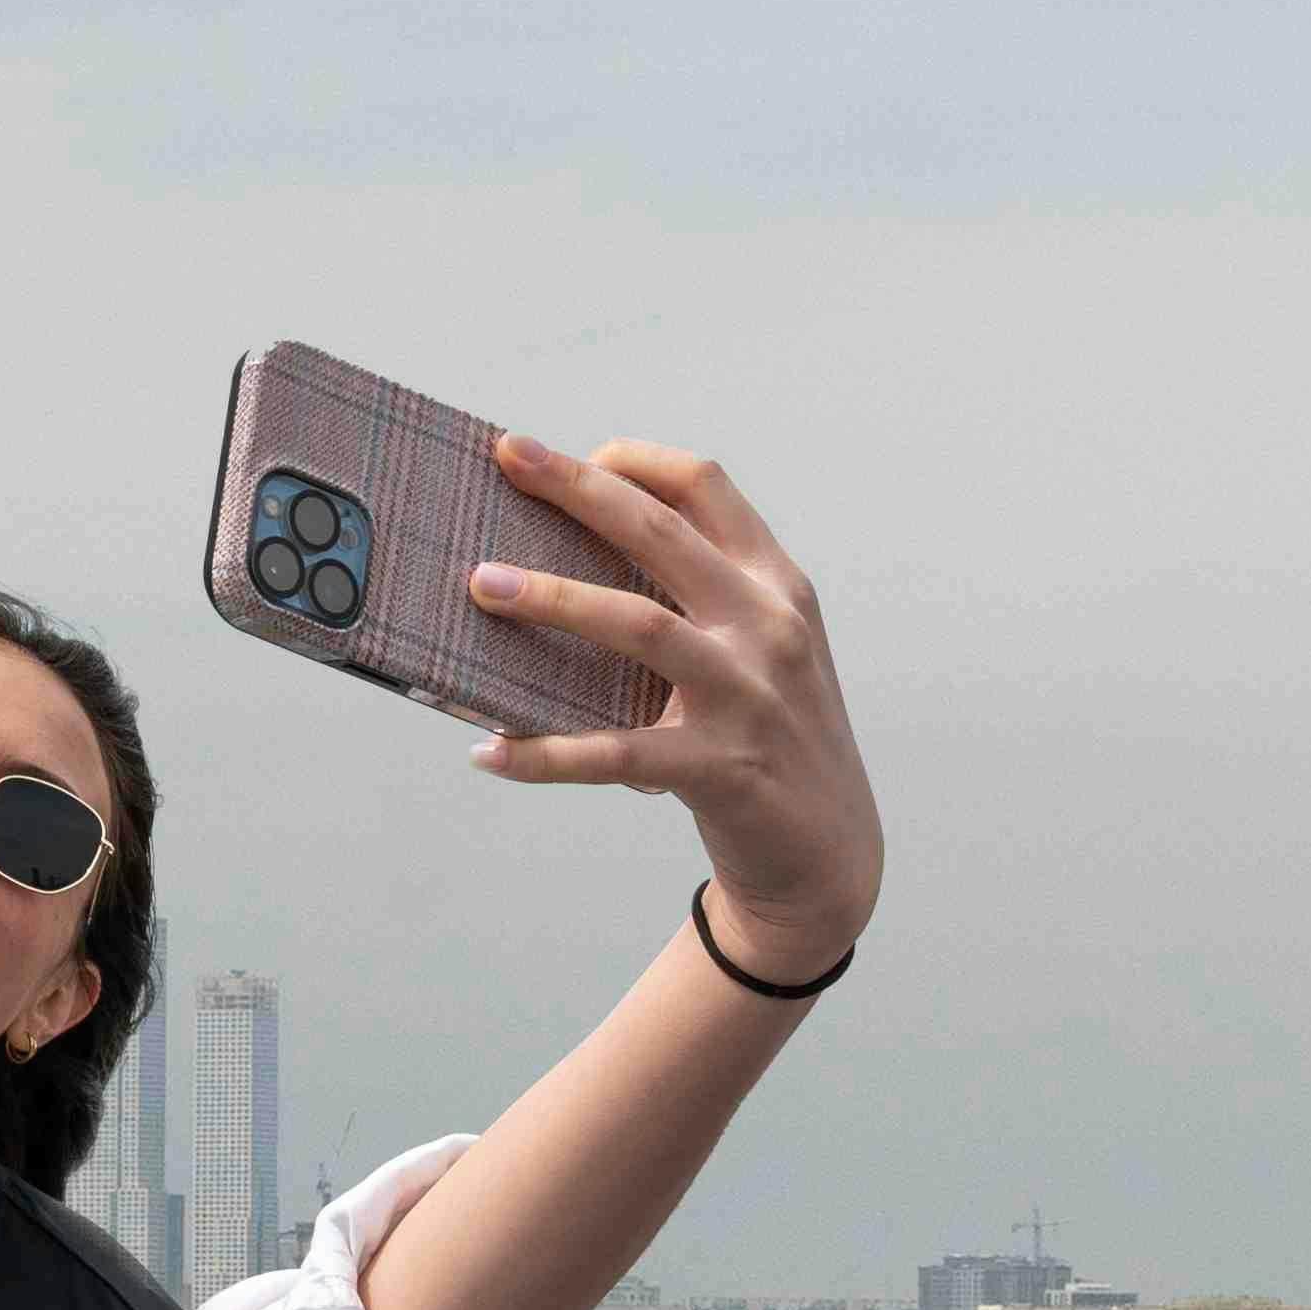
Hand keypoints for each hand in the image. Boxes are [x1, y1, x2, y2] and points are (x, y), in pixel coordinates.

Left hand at [467, 434, 882, 966]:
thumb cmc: (768, 737)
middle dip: (576, 487)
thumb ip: (692, 602)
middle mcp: (768, 625)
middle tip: (506, 456)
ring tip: (481, 584)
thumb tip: (560, 565)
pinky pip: (617, 752)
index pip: (704, 487)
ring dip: (552, 597)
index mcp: (775, 584)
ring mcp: (748, 695)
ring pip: (638, 624)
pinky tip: (488, 754)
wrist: (830, 854)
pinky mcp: (721, 768)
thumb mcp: (757, 650)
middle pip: (660, 531)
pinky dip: (545, 755)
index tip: (562, 455)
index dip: (630, 459)